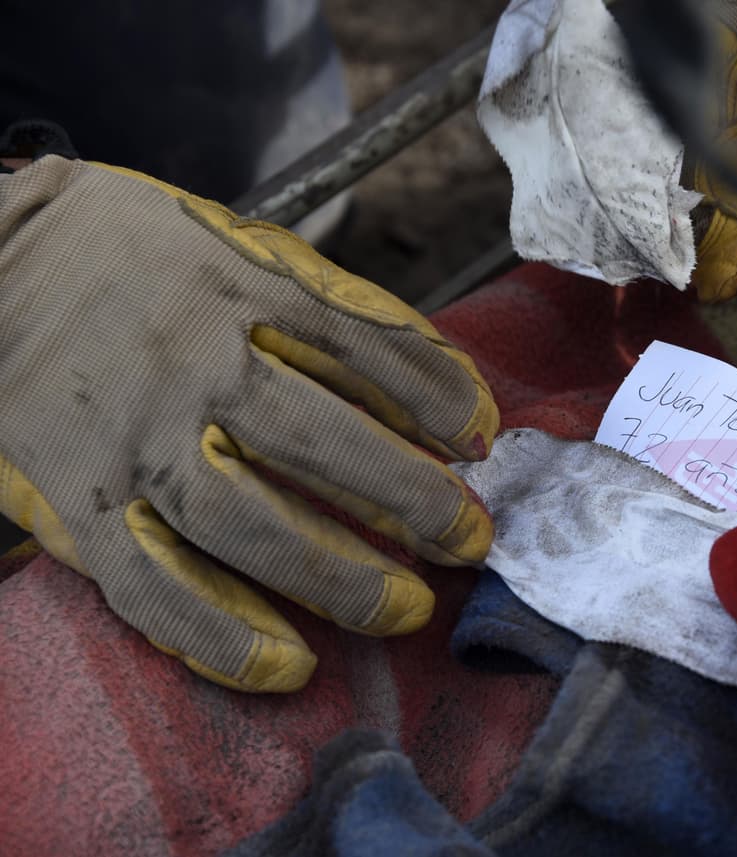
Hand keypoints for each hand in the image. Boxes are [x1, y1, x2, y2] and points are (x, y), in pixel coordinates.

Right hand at [0, 157, 497, 691]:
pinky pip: (149, 584)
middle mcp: (187, 365)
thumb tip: (443, 385)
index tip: (481, 439)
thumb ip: (332, 306)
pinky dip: (219, 635)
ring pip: (243, 523)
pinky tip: (287, 663)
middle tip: (469, 540)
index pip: (364, 346)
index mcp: (236, 288)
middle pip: (316, 442)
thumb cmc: (135, 257)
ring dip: (335, 575)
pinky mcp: (78, 503)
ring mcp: (130, 439)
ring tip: (405, 608)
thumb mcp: (234, 243)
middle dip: (409, 499)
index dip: (438, 397)